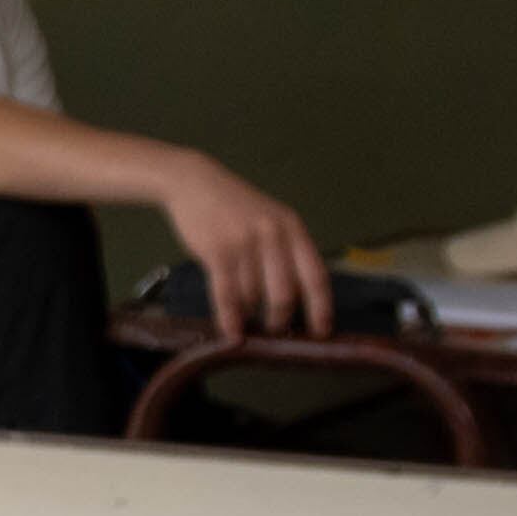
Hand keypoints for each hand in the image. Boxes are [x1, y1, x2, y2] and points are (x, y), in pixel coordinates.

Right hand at [156, 158, 330, 338]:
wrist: (196, 183)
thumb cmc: (235, 208)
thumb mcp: (271, 220)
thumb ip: (287, 252)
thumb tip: (297, 300)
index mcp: (293, 228)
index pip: (315, 275)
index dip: (321, 308)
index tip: (321, 332)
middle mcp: (272, 235)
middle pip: (285, 293)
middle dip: (280, 319)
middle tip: (275, 330)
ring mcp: (244, 242)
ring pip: (253, 296)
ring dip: (250, 315)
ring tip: (246, 320)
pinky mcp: (217, 250)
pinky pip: (227, 294)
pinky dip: (229, 317)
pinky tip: (231, 331)